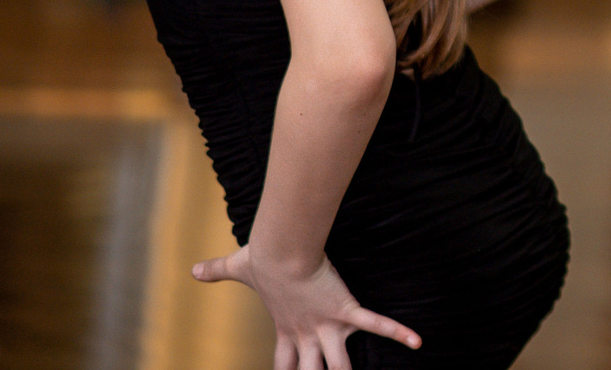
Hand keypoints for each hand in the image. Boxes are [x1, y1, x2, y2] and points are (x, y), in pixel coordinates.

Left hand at [192, 241, 418, 368]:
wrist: (280, 252)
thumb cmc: (262, 258)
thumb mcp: (238, 268)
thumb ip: (217, 271)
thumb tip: (193, 269)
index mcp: (286, 329)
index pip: (285, 365)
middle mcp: (307, 334)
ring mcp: (327, 326)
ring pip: (340, 365)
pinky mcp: (345, 310)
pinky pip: (375, 324)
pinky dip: (398, 333)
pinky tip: (417, 342)